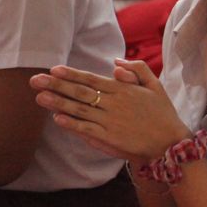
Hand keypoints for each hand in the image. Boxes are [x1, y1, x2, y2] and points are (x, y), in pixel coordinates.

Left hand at [30, 60, 191, 162]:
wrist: (171, 143)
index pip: (92, 80)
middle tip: (36, 80)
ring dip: (58, 103)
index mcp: (124, 90)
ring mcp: (111, 121)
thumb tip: (116, 63)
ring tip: (40, 96)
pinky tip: (57, 118)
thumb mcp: (157, 86)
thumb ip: (138, 70)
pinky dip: (71, 124)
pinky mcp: (109, 138)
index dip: (72, 74)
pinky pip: (86, 129)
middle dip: (57, 85)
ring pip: (80, 110)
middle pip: (81, 92)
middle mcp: (115, 104)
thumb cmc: (164, 114)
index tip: (54, 69)